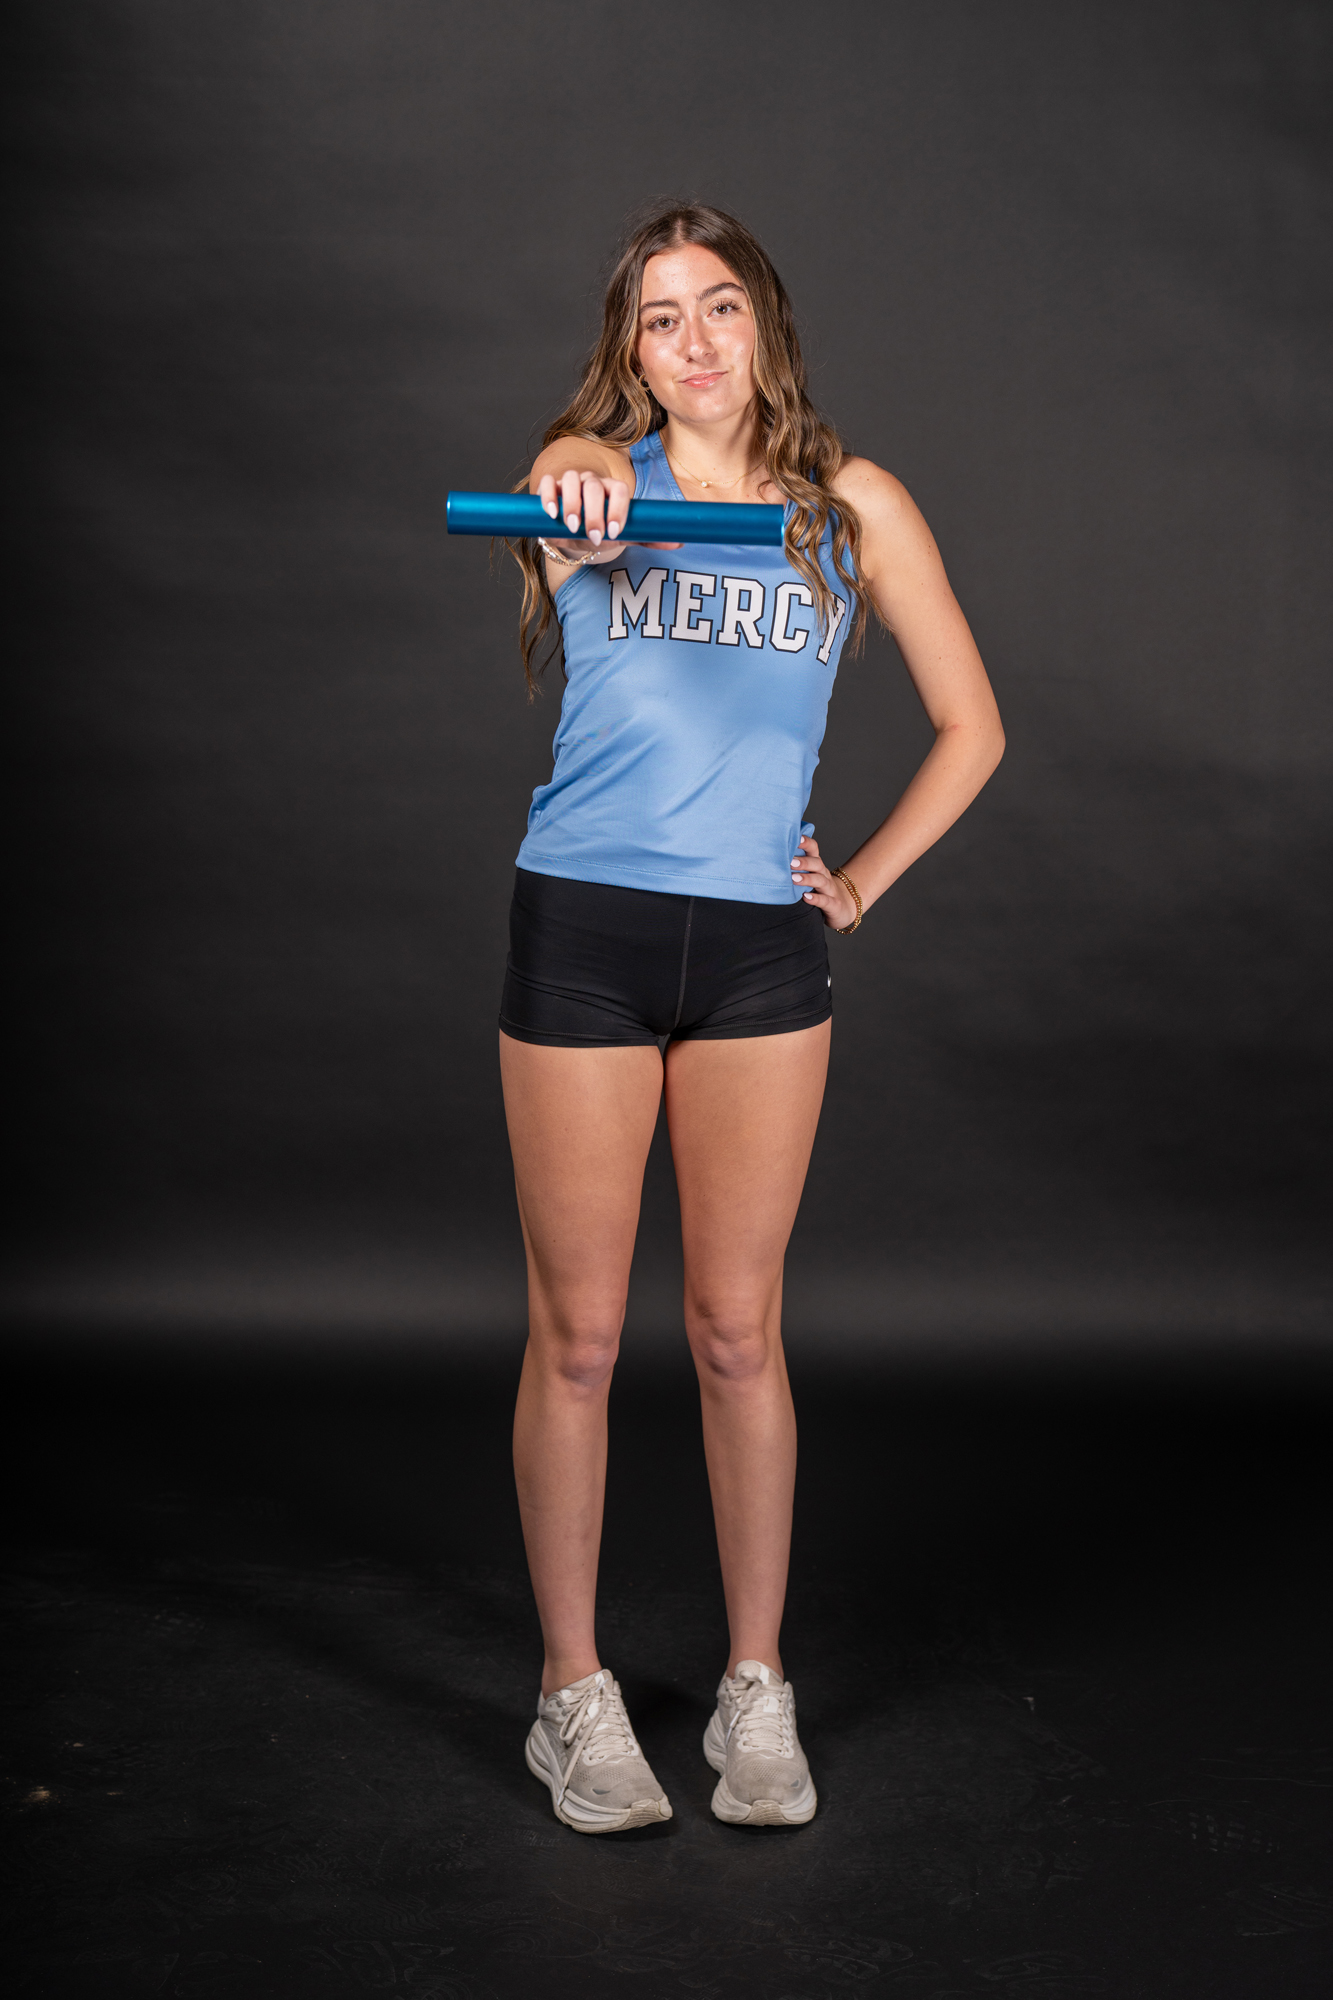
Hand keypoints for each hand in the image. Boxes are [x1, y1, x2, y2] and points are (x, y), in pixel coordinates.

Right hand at [535, 468, 679, 556]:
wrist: (573, 528)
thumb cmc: (600, 529)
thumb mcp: (623, 535)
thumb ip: (647, 538)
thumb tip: (679, 542)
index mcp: (613, 489)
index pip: (619, 490)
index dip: (618, 509)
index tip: (615, 531)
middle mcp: (593, 482)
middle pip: (595, 486)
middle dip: (594, 511)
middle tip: (594, 535)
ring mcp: (571, 482)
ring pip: (572, 479)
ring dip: (572, 503)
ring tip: (573, 526)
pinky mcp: (552, 486)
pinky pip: (549, 482)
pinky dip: (548, 495)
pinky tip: (551, 512)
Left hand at [791, 835, 858, 928]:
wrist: (842, 906)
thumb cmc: (818, 889)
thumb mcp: (808, 876)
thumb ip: (793, 867)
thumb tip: (769, 857)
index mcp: (817, 866)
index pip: (813, 850)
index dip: (806, 843)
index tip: (796, 837)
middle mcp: (824, 875)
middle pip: (816, 864)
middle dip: (804, 862)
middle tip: (790, 862)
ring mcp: (830, 889)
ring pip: (820, 881)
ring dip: (807, 879)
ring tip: (794, 878)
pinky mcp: (834, 904)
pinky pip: (825, 901)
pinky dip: (816, 898)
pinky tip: (806, 897)